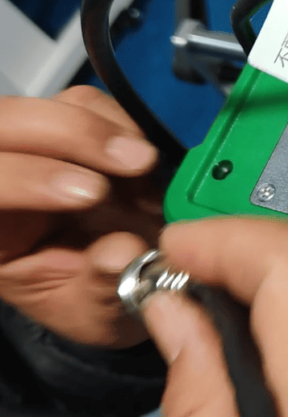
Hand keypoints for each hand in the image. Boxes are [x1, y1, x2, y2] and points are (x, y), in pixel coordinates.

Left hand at [0, 86, 162, 348]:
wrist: (120, 280)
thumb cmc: (92, 299)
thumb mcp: (94, 313)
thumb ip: (103, 287)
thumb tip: (123, 252)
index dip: (26, 179)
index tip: (92, 193)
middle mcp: (1, 177)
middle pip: (3, 126)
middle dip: (69, 134)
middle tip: (135, 163)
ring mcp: (33, 148)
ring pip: (46, 105)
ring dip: (99, 129)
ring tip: (145, 165)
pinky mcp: (68, 127)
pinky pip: (84, 103)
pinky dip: (120, 125)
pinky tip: (142, 163)